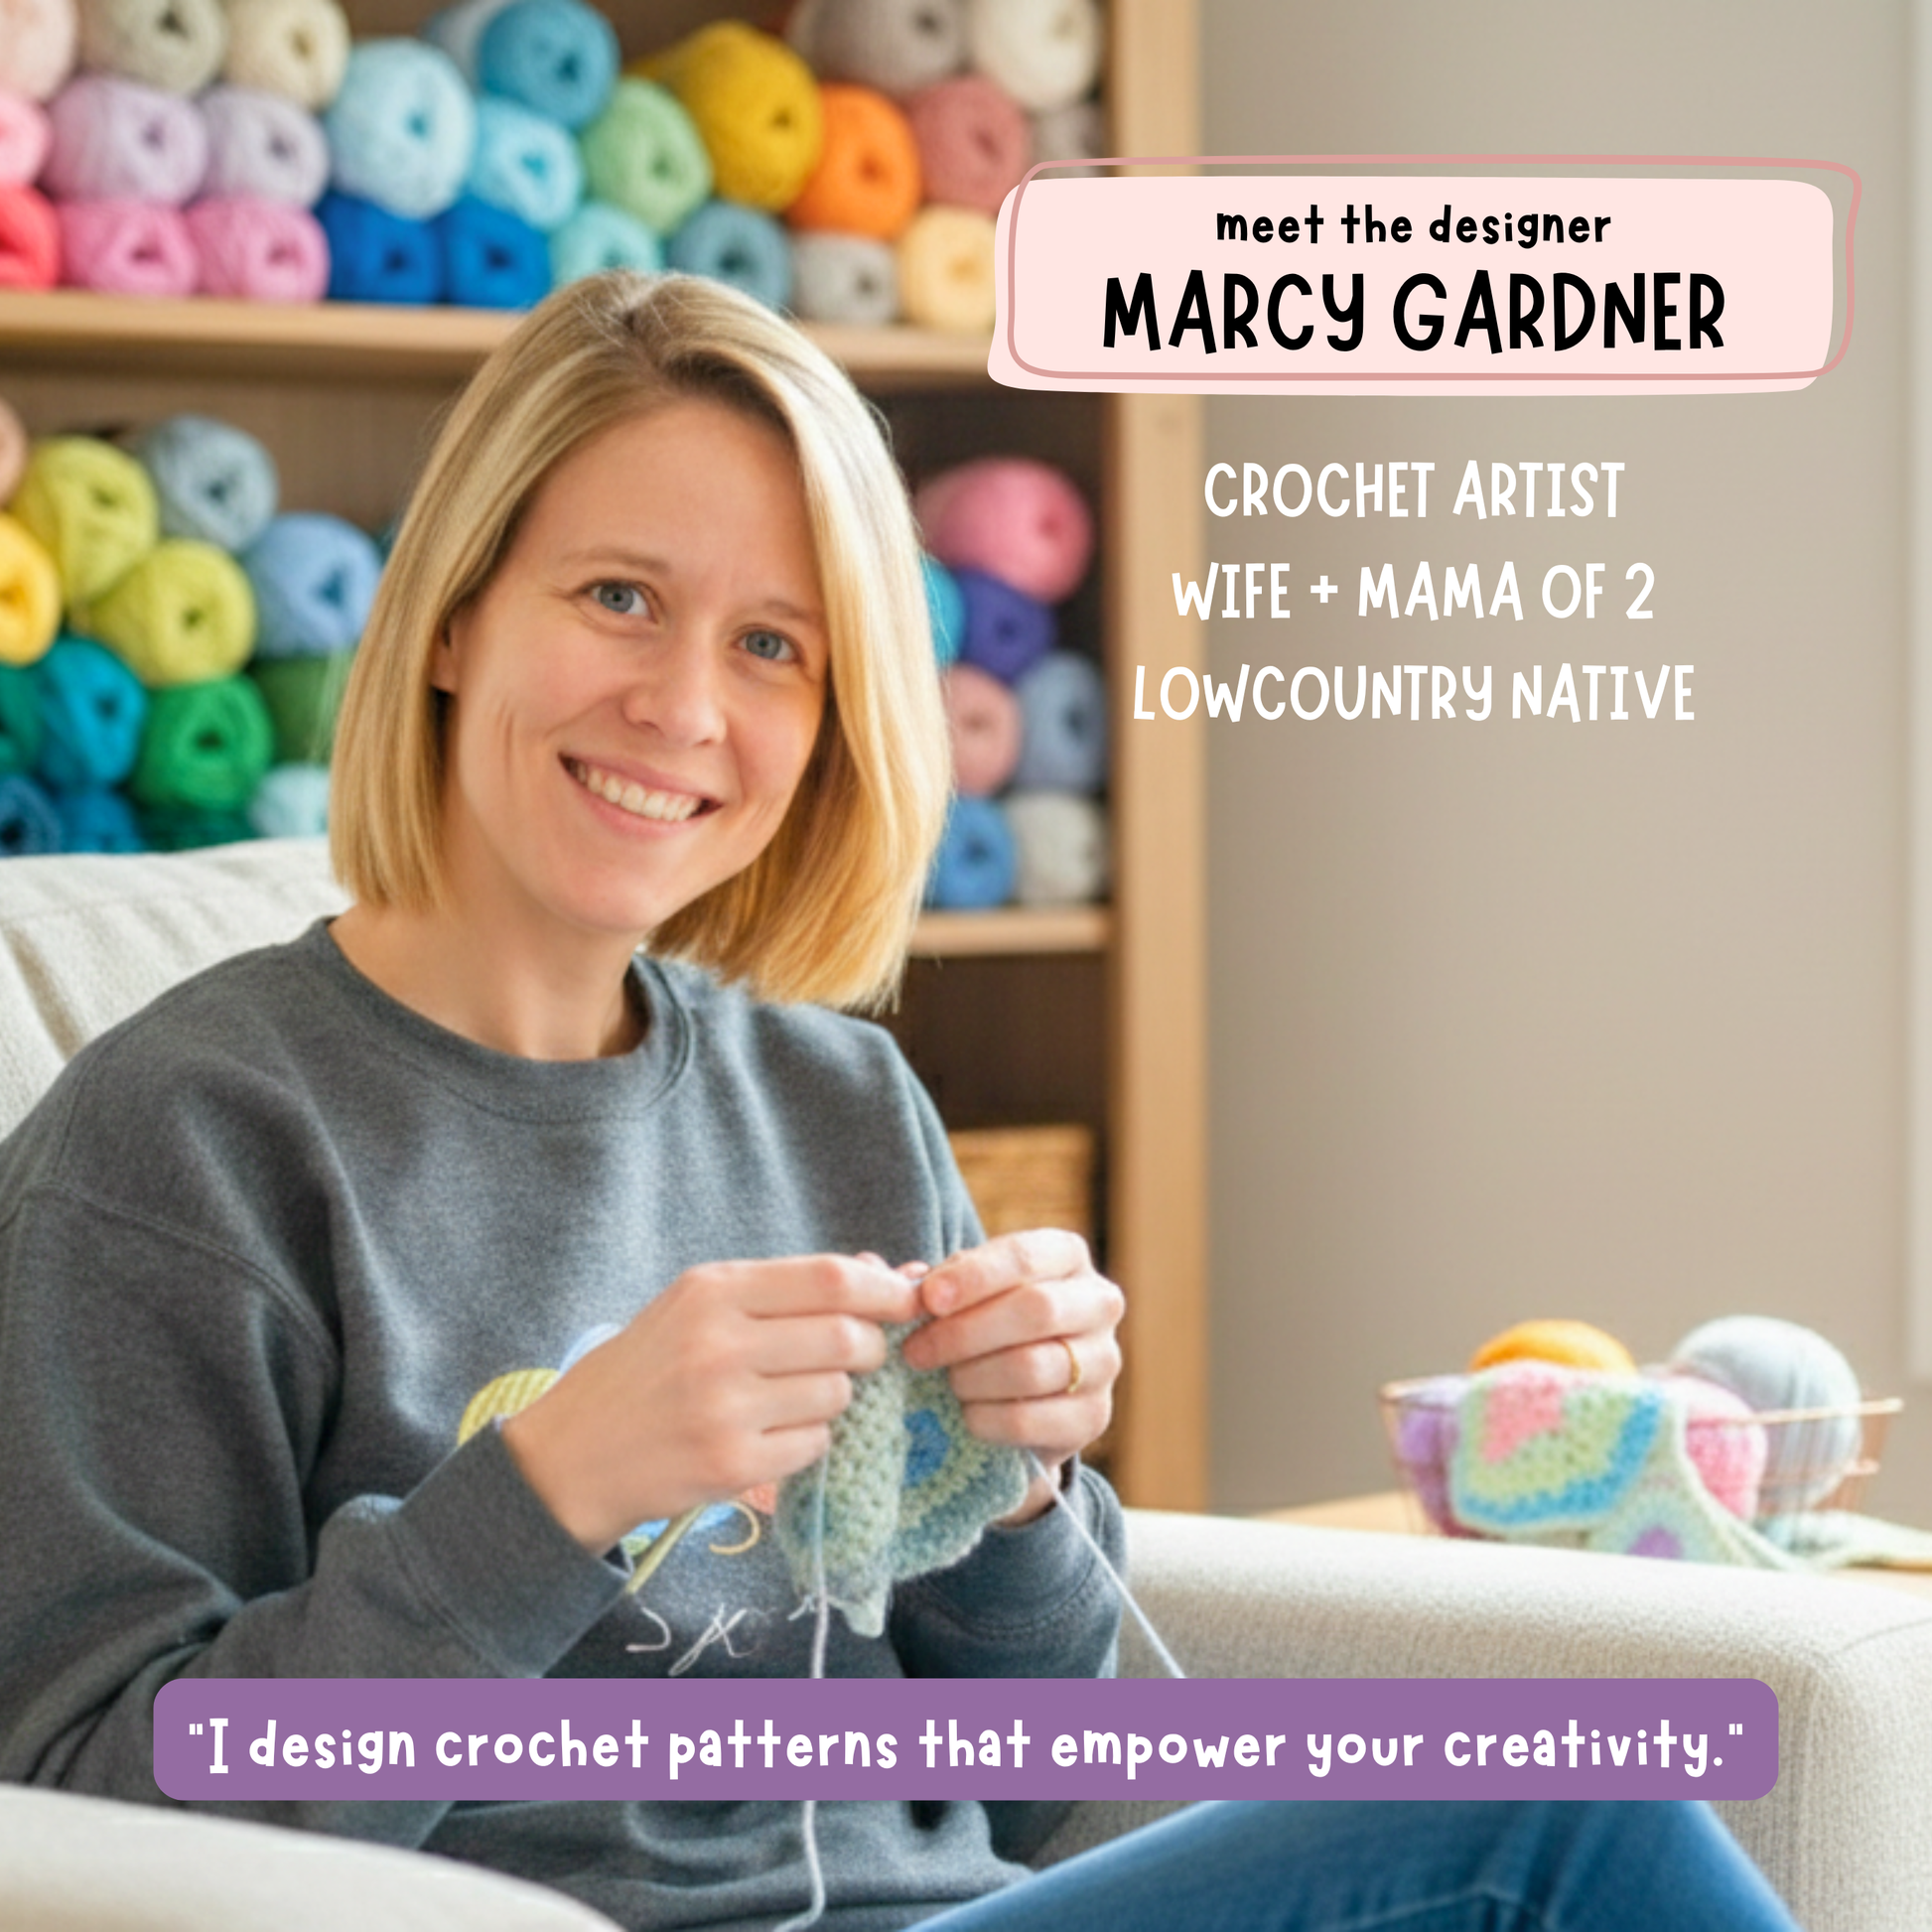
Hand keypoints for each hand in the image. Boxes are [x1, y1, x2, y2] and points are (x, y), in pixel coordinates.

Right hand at [502, 1255, 920, 1554]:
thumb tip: (881, 1270)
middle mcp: (718, 1344)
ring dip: (834, 1397)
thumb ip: (783, 1289)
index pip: (830, 1279)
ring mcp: (725, 1408)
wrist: (574, 1454)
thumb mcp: (698, 1307)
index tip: (906, 1298)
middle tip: (856, 1356)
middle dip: (869, 1348)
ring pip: (836, 1394)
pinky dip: (809, 1441)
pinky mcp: (730, 1464)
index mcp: (713, 1291)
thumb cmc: (648, 1370)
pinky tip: (770, 1435)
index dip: (884, 1289)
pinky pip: (814, 1444)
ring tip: (791, 1398)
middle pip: (845, 1337)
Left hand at [900, 1229, 1123, 1523]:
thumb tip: (873, 1270)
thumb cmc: (980, 1330)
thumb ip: (918, 1283)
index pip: (1025, 1256)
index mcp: (1067, 1257)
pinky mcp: (1094, 1416)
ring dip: (973, 1378)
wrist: (1017, 1400)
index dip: (973, 1277)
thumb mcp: (956, 1297)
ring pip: (1033, 1366)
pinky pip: (1031, 1419)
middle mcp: (1098, 1303)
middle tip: (915, 1352)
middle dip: (965, 1332)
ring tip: (945, 1382)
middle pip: (1035, 1310)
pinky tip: (966, 1415)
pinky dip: (986, 1419)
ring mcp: (1104, 1361)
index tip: (927, 1299)